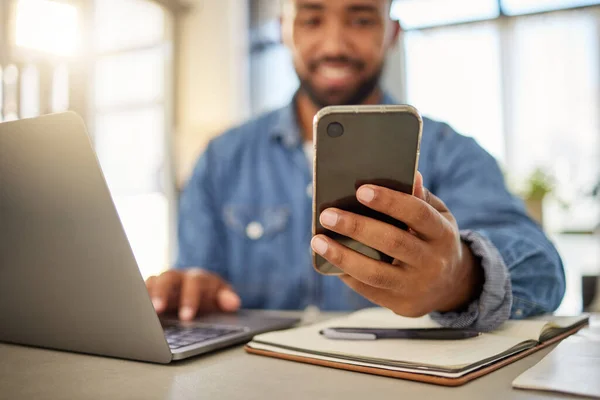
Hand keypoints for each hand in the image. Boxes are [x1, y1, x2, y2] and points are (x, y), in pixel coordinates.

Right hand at [145, 268, 240, 320]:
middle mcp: (177, 277)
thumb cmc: (210, 295)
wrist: (200, 292)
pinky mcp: (149, 291)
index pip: (194, 283)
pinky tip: (132, 314)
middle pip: (168, 278)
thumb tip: (233, 302)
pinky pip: (139, 292)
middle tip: (158, 309)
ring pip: (151, 283)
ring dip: (145, 296)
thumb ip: (227, 298)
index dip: (190, 299)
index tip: (187, 317)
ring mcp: (161, 283)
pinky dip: (136, 301)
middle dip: (162, 293)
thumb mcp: (222, 296)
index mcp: (197, 277)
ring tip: (140, 313)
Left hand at [310, 172, 482, 316]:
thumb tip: (411, 174)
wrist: (452, 287)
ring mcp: (415, 286)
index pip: (418, 214)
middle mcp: (432, 261)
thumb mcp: (438, 217)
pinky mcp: (400, 304)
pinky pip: (368, 289)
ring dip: (342, 256)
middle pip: (393, 242)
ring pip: (375, 273)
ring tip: (318, 241)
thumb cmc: (434, 240)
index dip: (390, 201)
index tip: (361, 190)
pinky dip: (346, 274)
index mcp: (442, 233)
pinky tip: (328, 260)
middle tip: (327, 215)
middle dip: (356, 227)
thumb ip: (421, 198)